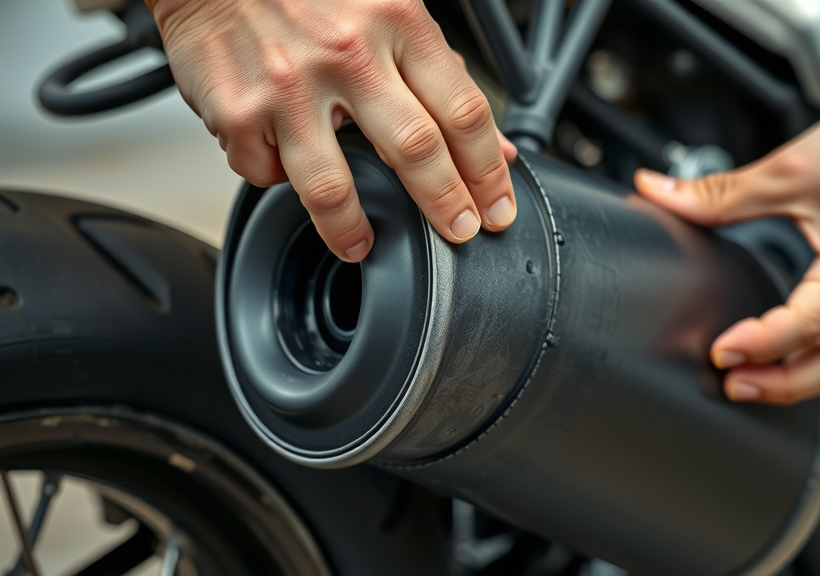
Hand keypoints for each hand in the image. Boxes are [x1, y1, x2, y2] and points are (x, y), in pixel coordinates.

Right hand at [147, 0, 517, 260]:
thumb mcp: (390, 10)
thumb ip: (442, 76)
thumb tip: (495, 146)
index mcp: (396, 19)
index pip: (463, 111)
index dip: (488, 172)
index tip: (496, 207)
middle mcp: (346, 51)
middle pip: (416, 151)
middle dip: (447, 205)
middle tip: (458, 232)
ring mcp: (289, 83)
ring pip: (333, 187)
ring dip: (351, 230)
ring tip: (361, 243)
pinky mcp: (238, 110)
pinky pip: (267, 173)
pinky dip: (277, 178)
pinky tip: (283, 165)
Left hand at [636, 58, 819, 403]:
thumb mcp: (789, 170)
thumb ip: (718, 194)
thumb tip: (660, 194)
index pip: (799, 332)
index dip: (754, 347)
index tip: (717, 352)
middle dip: (773, 386)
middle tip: (728, 385)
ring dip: (795, 381)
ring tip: (748, 378)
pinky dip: (818, 362)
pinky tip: (786, 358)